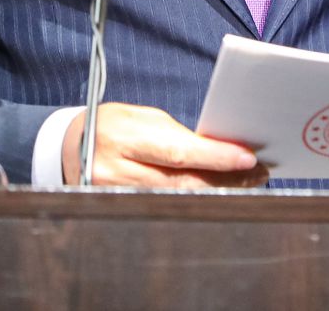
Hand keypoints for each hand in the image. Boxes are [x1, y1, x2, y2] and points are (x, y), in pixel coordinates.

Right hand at [61, 102, 266, 187]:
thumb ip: (175, 134)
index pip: (177, 152)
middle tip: (257, 173)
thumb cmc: (113, 125)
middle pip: (182, 183)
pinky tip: (218, 192)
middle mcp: (117, 171)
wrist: (71, 147)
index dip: (216, 157)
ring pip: (178, 199)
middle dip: (225, 178)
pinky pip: (167, 206)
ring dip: (216, 191)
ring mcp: (118, 196)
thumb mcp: (141, 118)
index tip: (248, 157)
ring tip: (246, 183)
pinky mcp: (121, 210)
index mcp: (123, 136)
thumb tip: (218, 148)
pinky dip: (196, 200)